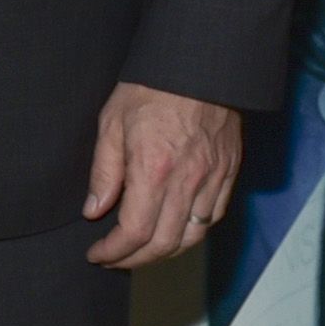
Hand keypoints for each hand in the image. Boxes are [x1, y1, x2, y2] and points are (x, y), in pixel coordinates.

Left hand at [84, 83, 243, 266]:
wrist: (201, 65)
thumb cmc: (152, 89)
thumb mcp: (111, 124)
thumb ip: (104, 172)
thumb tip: (94, 210)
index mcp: (154, 170)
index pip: (135, 232)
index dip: (114, 251)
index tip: (97, 254)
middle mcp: (188, 181)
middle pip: (165, 243)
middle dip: (135, 259)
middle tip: (113, 258)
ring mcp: (214, 178)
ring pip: (193, 236)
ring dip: (165, 252)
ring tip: (140, 251)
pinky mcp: (230, 172)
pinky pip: (214, 217)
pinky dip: (192, 233)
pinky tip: (173, 231)